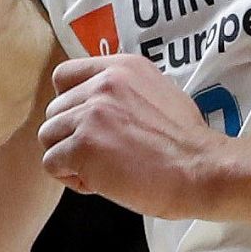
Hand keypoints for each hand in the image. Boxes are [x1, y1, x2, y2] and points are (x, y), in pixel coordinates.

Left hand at [38, 54, 218, 218]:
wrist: (202, 169)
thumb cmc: (185, 142)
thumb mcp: (156, 90)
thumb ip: (122, 89)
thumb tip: (96, 102)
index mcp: (120, 68)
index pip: (64, 76)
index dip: (68, 103)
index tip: (85, 123)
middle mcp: (102, 84)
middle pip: (54, 111)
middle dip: (71, 136)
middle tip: (102, 155)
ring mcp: (90, 114)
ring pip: (48, 136)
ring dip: (69, 157)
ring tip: (100, 169)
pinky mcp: (83, 147)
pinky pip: (52, 162)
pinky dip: (71, 178)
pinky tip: (99, 183)